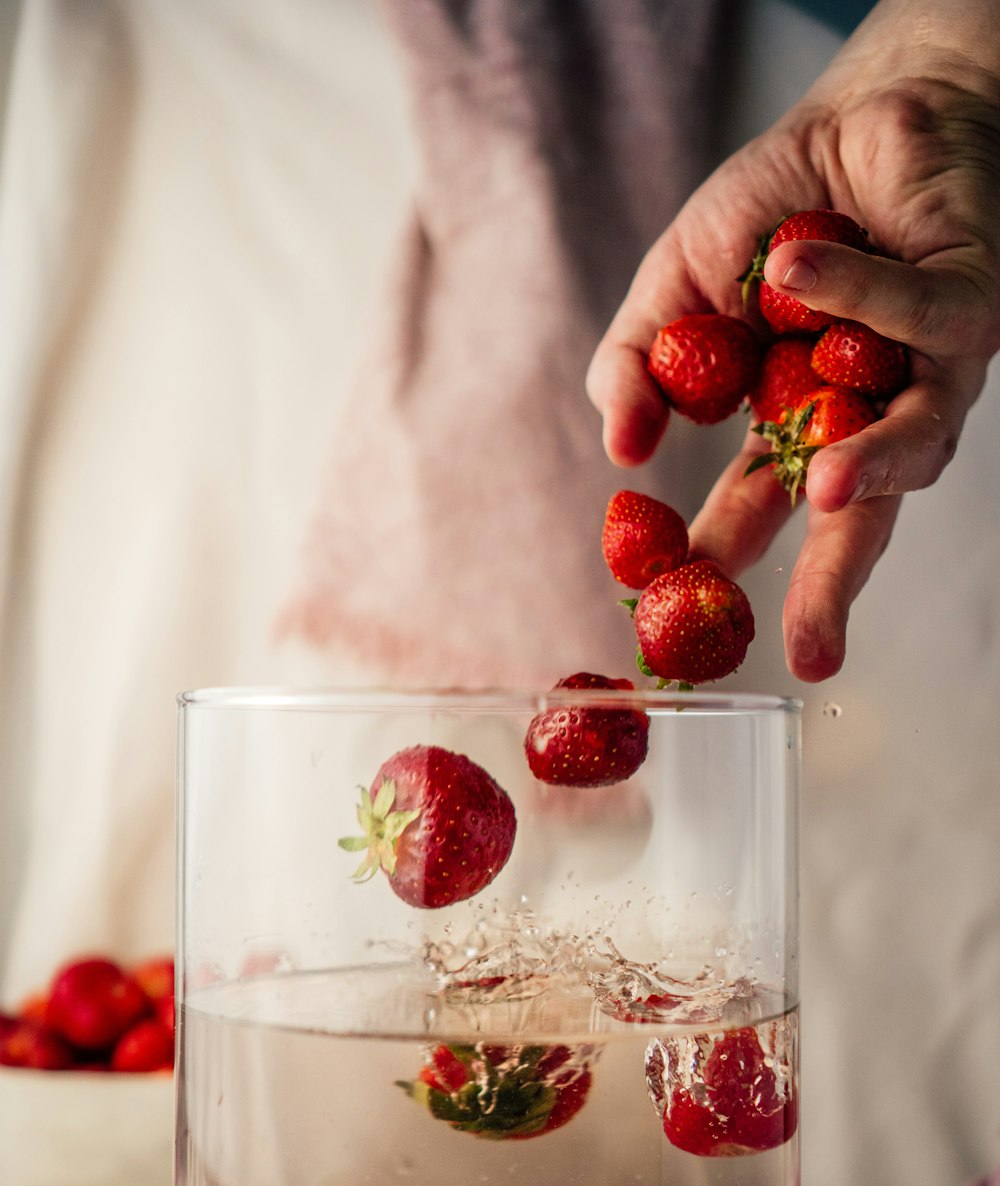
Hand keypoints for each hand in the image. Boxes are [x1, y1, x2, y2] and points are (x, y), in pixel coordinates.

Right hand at [587, 0, 999, 680]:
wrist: (846, 115)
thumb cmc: (768, 212)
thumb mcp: (671, 293)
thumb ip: (634, 371)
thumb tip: (621, 452)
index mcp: (789, 423)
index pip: (756, 508)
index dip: (723, 561)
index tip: (683, 616)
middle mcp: (862, 414)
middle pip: (851, 518)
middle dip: (829, 584)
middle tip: (809, 650)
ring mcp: (921, 370)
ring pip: (918, 440)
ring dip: (875, 463)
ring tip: (826, 480)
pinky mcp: (969, 303)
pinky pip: (922, 317)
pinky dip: (858, 297)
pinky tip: (791, 272)